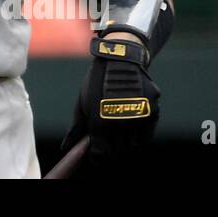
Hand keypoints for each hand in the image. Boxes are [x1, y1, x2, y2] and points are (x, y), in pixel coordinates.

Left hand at [62, 35, 160, 162]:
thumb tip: (66, 147)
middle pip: (116, 150)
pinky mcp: (151, 113)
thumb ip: (76, 128)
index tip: (96, 154)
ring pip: (131, 144)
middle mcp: (120, 124)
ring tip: (118, 127)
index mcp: (100, 123)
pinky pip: (145, 136)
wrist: (119, 60)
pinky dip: (138, 134)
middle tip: (107, 137)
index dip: (97, 156)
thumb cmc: (96, 82)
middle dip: (110, 147)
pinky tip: (130, 125)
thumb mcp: (82, 103)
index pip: (100, 154)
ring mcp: (137, 119)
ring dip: (124, 141)